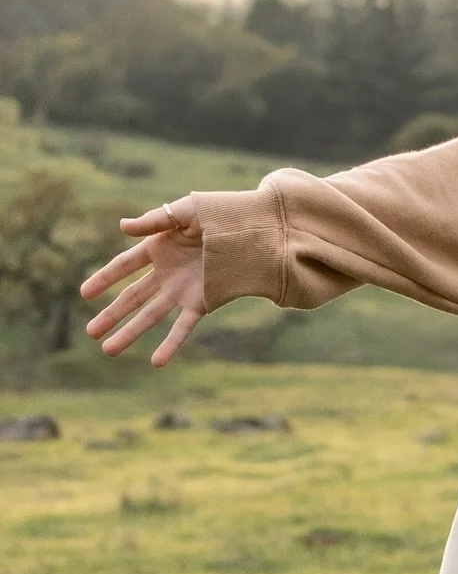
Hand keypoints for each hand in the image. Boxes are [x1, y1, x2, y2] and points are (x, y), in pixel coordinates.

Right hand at [80, 196, 206, 366]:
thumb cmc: (221, 214)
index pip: (124, 267)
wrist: (256, 229)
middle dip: (111, 315)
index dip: (104, 279)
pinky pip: (182, 326)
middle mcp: (168, 272)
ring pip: (150, 316)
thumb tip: (121, 227)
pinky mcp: (202, 302)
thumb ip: (154, 221)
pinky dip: (170, 344)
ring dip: (130, 333)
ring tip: (108, 350)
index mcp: (160, 248)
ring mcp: (183, 289)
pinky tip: (156, 362)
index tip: (85, 294)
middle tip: (91, 332)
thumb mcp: (185, 211)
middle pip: (132, 297)